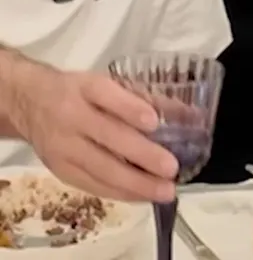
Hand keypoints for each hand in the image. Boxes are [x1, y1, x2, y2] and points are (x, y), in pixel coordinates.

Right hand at [10, 66, 177, 202]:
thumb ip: (148, 98)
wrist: (30, 103)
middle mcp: (71, 116)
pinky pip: (91, 184)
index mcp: (87, 88)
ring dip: (135, 183)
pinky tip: (143, 197)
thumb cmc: (82, 93)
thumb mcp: (109, 84)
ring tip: (165, 191)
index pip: (107, 96)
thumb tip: (192, 116)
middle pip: (107, 137)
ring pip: (99, 168)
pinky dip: (120, 192)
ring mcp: (62, 146)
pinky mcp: (59, 169)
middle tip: (171, 168)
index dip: (130, 109)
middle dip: (141, 155)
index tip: (154, 122)